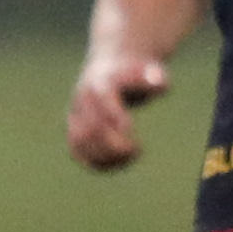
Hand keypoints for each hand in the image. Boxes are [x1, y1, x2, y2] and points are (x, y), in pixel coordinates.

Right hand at [65, 42, 169, 171]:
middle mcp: (83, 99)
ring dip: (103, 157)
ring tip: (127, 160)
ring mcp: (75, 114)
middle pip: (90, 128)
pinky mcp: (74, 128)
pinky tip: (117, 164)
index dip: (120, 125)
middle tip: (136, 151)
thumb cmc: (137, 74)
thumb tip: (158, 83)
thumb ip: (154, 77)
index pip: (105, 107)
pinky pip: (76, 151)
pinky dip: (94, 162)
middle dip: (113, 146)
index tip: (137, 139)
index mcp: (101, 83)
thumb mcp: (150, 71)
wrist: (112, 67)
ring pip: (79, 142)